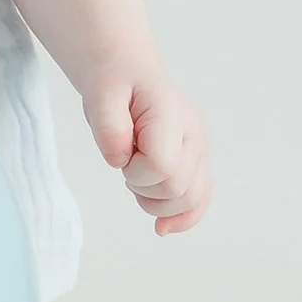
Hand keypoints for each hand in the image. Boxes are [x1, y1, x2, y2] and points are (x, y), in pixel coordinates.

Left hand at [84, 71, 211, 237]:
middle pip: (178, 188)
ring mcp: (199, 150)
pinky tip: (163, 227)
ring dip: (158, 203)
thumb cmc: (115, 85)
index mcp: (172, 114)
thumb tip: (120, 160)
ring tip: (137, 178)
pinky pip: (201, 199)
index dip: (136, 171)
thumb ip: (109, 126)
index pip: (163, 165)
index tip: (121, 155)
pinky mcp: (197, 164)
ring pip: (192, 200)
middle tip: (126, 163)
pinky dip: (183, 217)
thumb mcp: (100, 95)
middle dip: (143, 187)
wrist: (127, 74)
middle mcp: (194, 134)